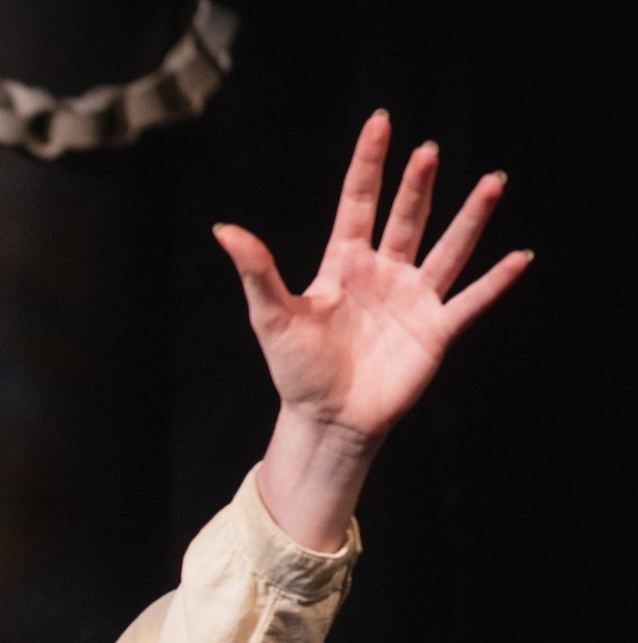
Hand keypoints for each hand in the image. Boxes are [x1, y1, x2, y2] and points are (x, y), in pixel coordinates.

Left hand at [215, 111, 528, 548]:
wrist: (326, 421)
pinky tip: (519, 257)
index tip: (381, 121)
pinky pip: (470, 301)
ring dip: (471, 217)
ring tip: (493, 181)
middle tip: (429, 150)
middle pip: (406, 218)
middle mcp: (383, 273)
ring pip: (447, 249)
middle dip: (418, 185)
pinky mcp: (435, 331)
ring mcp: (413, 300)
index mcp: (343, 264)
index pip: (359, 202)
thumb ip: (256, 272)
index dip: (370, 163)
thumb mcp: (272, 317)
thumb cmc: (297, 371)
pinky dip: (494, 282)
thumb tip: (224, 229)